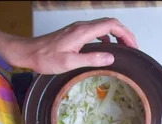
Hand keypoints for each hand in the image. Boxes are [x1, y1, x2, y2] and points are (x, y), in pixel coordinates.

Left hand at [0, 18, 137, 73]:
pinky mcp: (75, 34)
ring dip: (116, 35)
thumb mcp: (70, 62)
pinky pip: (95, 31)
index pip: (111, 25)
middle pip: (110, 23)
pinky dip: (106, 37)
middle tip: (132, 47)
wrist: (28, 52)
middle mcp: (82, 27)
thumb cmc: (45, 58)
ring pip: (103, 26)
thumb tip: (111, 57)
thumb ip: (91, 59)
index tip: (133, 46)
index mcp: (83, 32)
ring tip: (123, 48)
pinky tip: (106, 49)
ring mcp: (78, 29)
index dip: (126, 34)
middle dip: (124, 33)